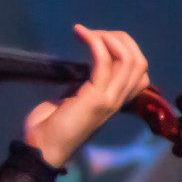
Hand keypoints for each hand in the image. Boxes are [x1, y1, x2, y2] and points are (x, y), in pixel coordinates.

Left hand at [21, 25, 152, 168]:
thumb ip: (85, 85)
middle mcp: (117, 100)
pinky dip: (95, 42)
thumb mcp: (73, 100)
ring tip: (87, 33)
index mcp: (114, 101)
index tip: (101, 41)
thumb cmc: (49, 126)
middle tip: (94, 34)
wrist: (40, 149)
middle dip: (120, 39)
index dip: (126, 50)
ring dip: (108, 37)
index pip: (140, 73)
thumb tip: (85, 66)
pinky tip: (81, 34)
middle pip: (139, 61)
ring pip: (128, 59)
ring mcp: (109, 100)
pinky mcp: (95, 98)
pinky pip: (104, 61)